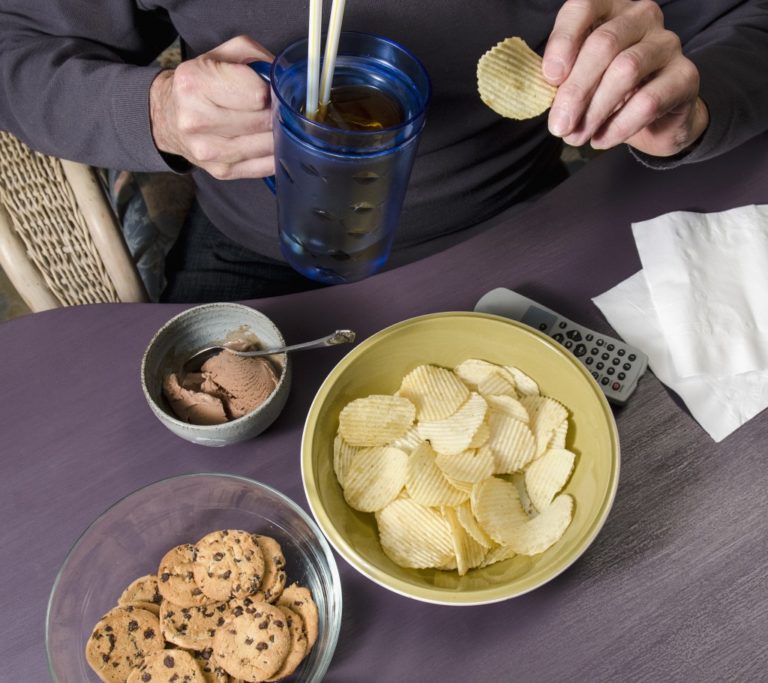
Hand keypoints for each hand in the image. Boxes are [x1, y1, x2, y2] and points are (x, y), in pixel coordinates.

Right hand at [150, 35, 274, 178]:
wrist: (167, 118)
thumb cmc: (199, 85)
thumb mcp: (220, 56)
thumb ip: (254, 54)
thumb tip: (285, 76)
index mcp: (195, 82)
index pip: (257, 94)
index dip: (269, 92)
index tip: (265, 91)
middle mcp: (196, 119)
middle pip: (263, 121)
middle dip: (274, 113)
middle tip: (271, 109)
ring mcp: (208, 150)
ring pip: (266, 146)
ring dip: (276, 135)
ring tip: (269, 124)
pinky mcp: (220, 171)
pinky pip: (263, 166)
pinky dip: (273, 155)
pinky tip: (268, 144)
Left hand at [542, 0, 708, 156]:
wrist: (657, 121)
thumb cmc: (610, 94)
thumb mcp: (580, 82)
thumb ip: (562, 80)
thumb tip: (545, 95)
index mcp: (609, 9)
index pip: (583, 7)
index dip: (563, 41)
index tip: (550, 78)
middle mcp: (642, 17)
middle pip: (603, 44)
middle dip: (575, 90)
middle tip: (559, 126)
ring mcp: (667, 43)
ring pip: (625, 70)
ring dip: (595, 111)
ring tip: (577, 137)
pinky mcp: (686, 75)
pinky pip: (649, 101)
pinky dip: (619, 126)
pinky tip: (601, 140)